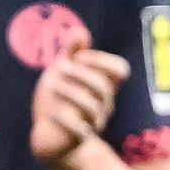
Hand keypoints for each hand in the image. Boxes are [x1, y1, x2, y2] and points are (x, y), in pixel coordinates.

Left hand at [32, 41, 130, 166]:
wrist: (49, 139)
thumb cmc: (58, 102)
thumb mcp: (61, 75)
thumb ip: (71, 53)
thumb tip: (79, 30)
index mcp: (100, 86)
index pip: (120, 70)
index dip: (102, 60)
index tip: (78, 56)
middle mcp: (102, 104)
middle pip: (103, 86)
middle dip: (81, 74)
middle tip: (60, 67)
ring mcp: (91, 122)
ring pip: (91, 107)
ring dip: (69, 92)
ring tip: (49, 84)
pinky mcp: (76, 139)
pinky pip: (79, 131)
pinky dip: (65, 120)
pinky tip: (51, 113)